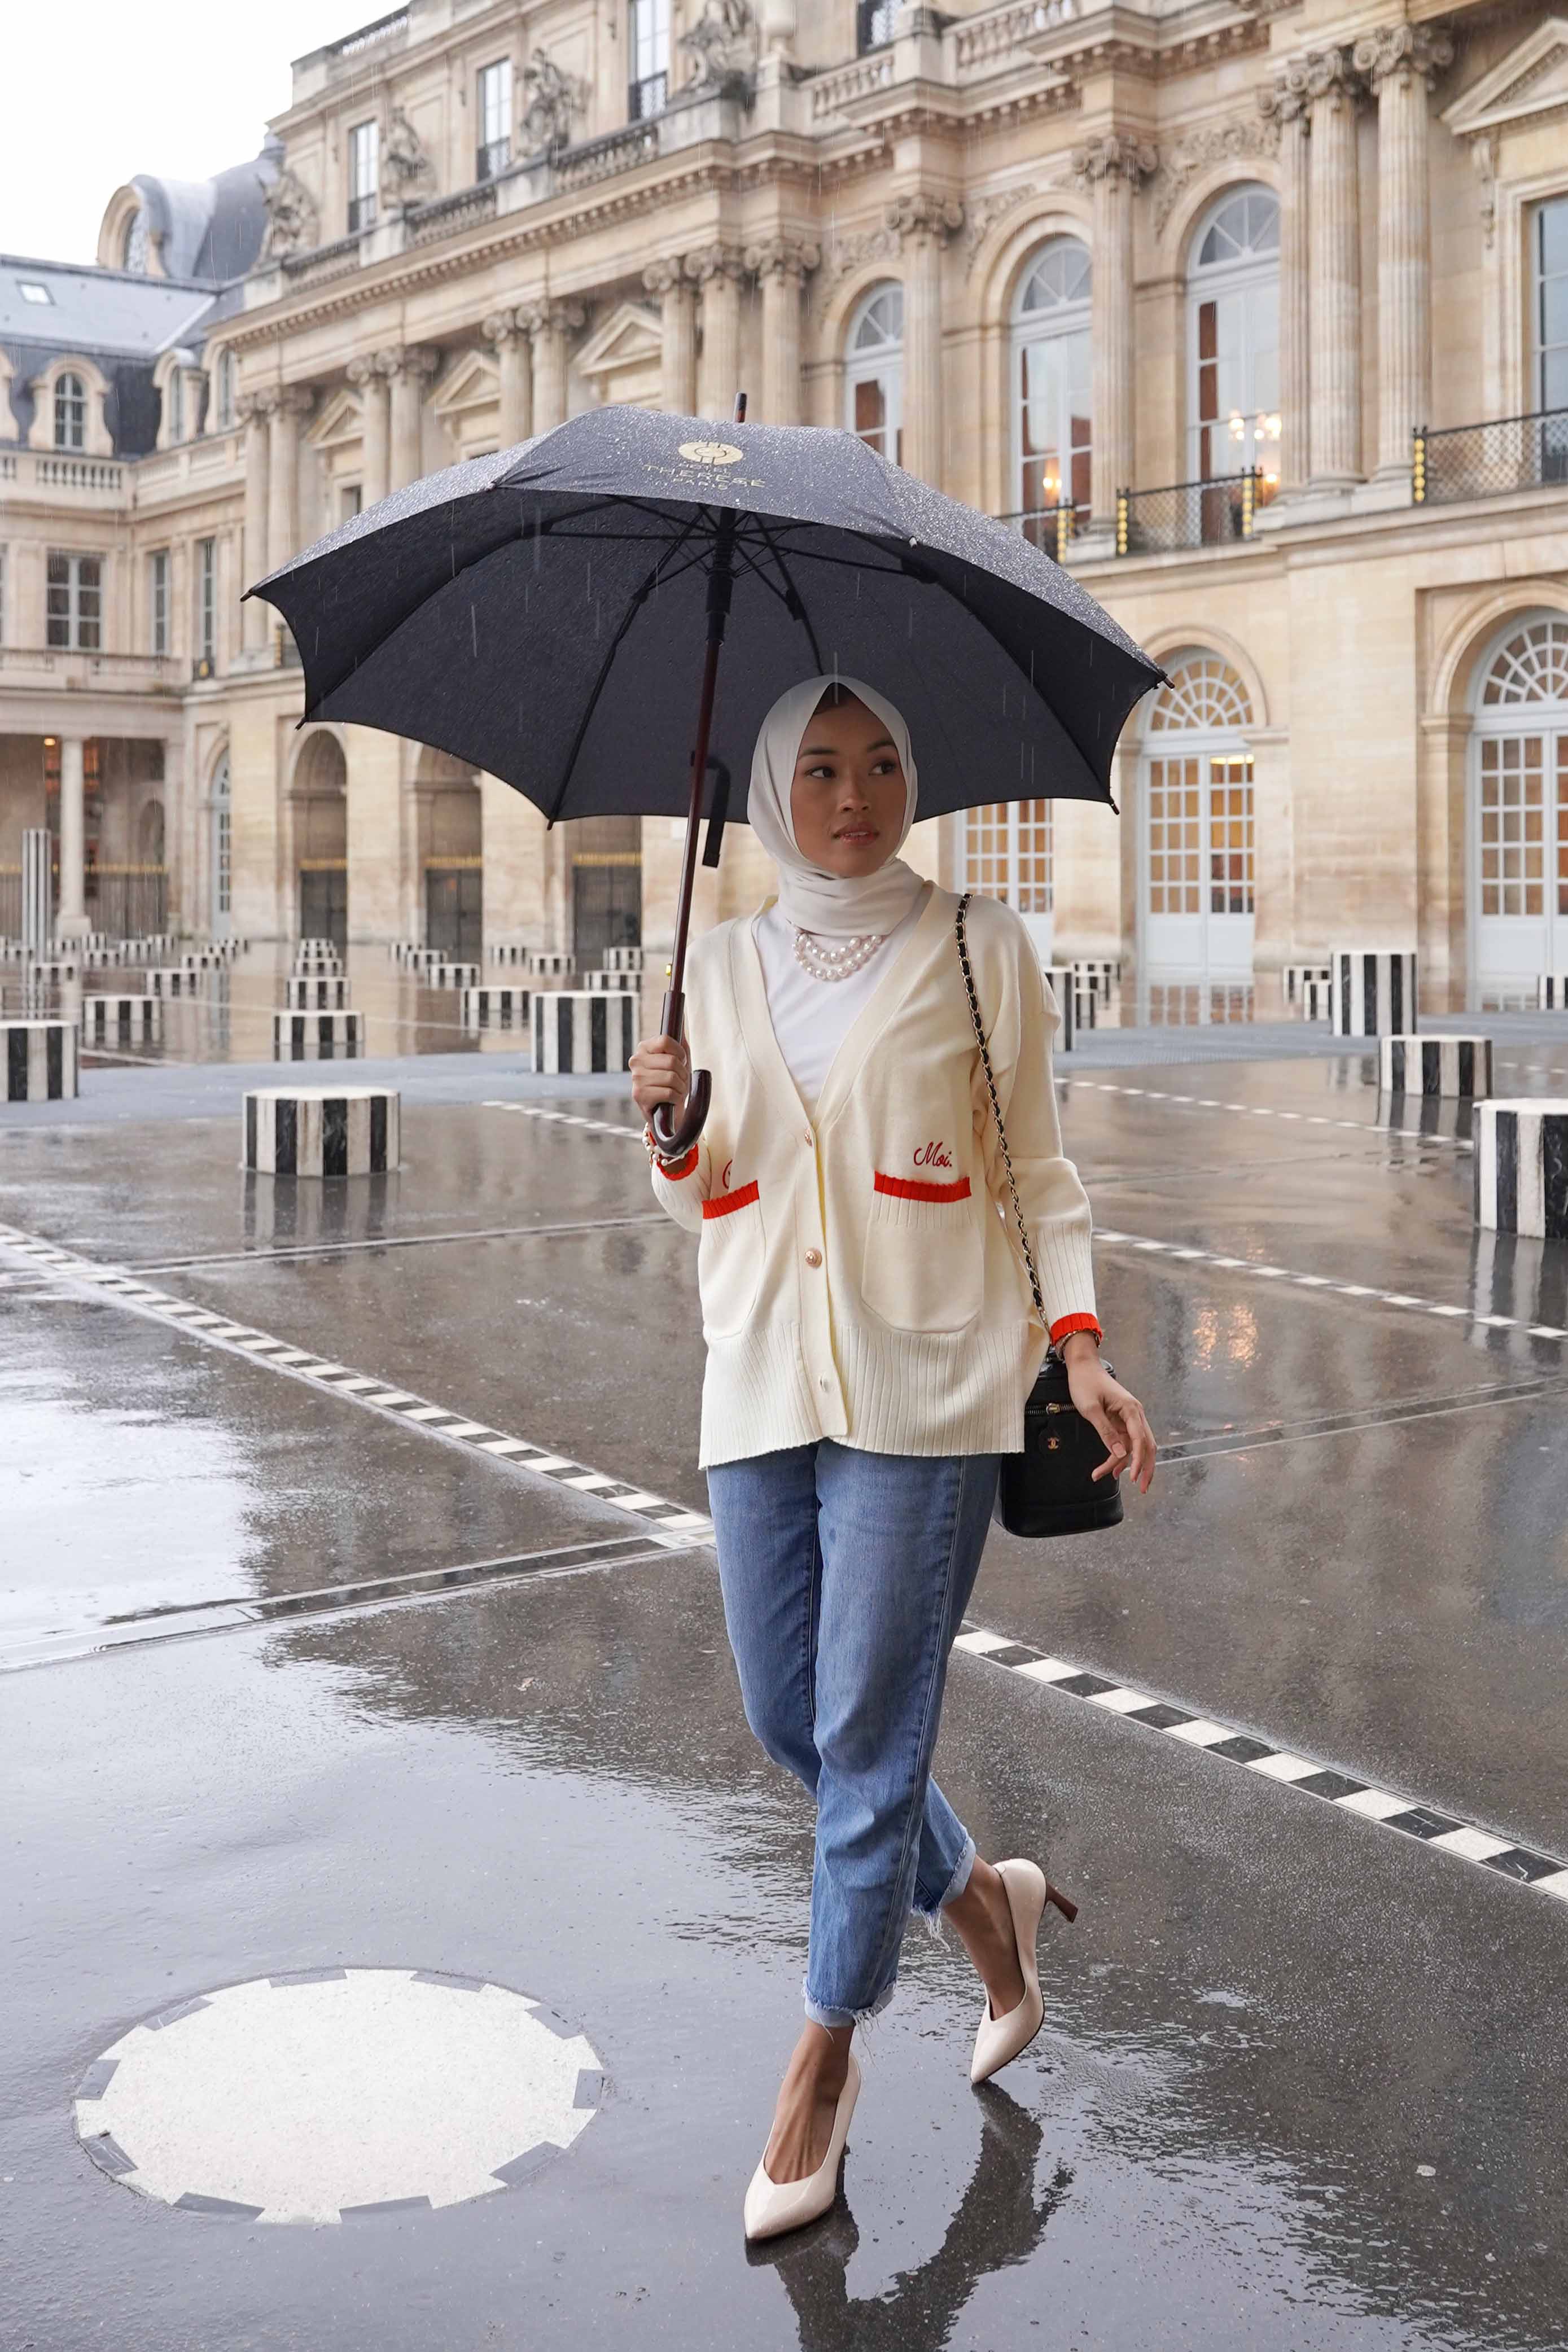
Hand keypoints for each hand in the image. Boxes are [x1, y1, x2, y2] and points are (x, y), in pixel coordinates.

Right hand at [630, 1032, 690, 1123]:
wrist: (666, 1112)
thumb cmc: (673, 1083)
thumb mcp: (678, 1060)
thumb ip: (679, 1040)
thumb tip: (681, 1018)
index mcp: (643, 1048)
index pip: (666, 1040)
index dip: (680, 1053)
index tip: (681, 1062)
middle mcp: (636, 1061)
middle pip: (671, 1061)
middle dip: (682, 1074)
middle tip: (679, 1081)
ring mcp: (636, 1079)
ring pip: (671, 1077)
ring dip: (680, 1087)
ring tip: (675, 1091)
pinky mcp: (639, 1095)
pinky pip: (669, 1093)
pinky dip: (676, 1098)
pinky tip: (670, 1101)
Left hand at [1059, 1331, 1156, 1492]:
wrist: (1082, 1367)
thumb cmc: (1085, 1384)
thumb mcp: (1091, 1409)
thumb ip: (1105, 1431)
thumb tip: (1120, 1453)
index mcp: (1131, 1409)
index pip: (1140, 1440)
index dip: (1138, 1461)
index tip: (1133, 1478)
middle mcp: (1135, 1414)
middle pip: (1146, 1446)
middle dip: (1144, 1468)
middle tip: (1142, 1489)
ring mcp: (1129, 1418)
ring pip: (1135, 1446)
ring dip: (1126, 1464)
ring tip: (1108, 1477)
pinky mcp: (1121, 1421)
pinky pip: (1126, 1442)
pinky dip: (1120, 1455)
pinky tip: (1111, 1468)